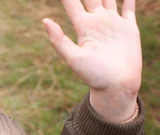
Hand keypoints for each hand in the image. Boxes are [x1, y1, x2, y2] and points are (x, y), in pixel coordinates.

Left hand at [43, 0, 141, 121]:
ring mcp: (113, 24)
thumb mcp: (73, 58)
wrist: (116, 87)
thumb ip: (59, 40)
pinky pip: (129, 8)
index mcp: (84, 28)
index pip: (72, 3)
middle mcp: (98, 23)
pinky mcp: (128, 29)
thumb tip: (44, 20)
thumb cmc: (94, 76)